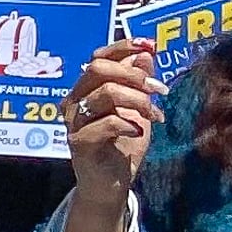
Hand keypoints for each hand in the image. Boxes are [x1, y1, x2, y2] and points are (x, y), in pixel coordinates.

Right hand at [63, 43, 160, 199]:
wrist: (111, 185)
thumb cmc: (123, 145)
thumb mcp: (138, 108)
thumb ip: (139, 81)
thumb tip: (144, 53)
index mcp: (86, 90)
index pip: (99, 57)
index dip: (122, 47)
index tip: (149, 46)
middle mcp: (74, 102)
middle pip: (98, 69)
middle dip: (134, 75)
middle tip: (158, 89)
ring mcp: (74, 122)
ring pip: (106, 93)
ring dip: (138, 100)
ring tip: (155, 115)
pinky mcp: (79, 142)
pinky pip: (107, 122)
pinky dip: (129, 124)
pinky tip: (138, 132)